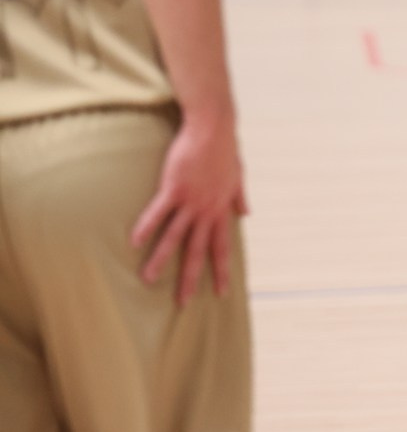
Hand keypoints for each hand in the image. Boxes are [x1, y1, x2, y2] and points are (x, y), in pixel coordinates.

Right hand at [130, 115, 246, 308]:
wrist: (214, 129)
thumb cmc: (225, 150)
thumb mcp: (238, 177)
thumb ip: (240, 197)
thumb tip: (247, 213)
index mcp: (221, 210)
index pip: (222, 247)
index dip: (220, 271)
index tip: (220, 292)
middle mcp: (207, 210)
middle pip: (198, 251)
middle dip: (190, 278)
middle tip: (183, 303)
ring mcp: (191, 201)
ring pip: (175, 237)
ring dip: (161, 259)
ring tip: (148, 279)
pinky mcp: (174, 188)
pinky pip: (158, 212)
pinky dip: (146, 226)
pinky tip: (134, 242)